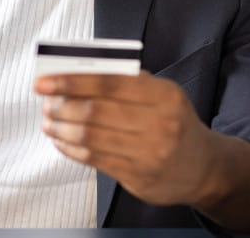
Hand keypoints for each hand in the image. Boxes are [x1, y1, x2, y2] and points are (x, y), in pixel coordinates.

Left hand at [34, 72, 219, 206]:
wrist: (204, 168)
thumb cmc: (175, 122)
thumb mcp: (163, 94)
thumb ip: (127, 81)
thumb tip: (77, 71)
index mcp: (164, 96)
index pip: (109, 83)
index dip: (72, 81)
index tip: (45, 81)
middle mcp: (159, 125)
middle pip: (95, 111)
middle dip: (61, 105)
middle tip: (46, 101)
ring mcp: (149, 154)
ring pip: (90, 138)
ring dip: (61, 127)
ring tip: (48, 120)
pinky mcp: (138, 178)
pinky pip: (94, 160)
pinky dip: (70, 147)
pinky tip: (61, 139)